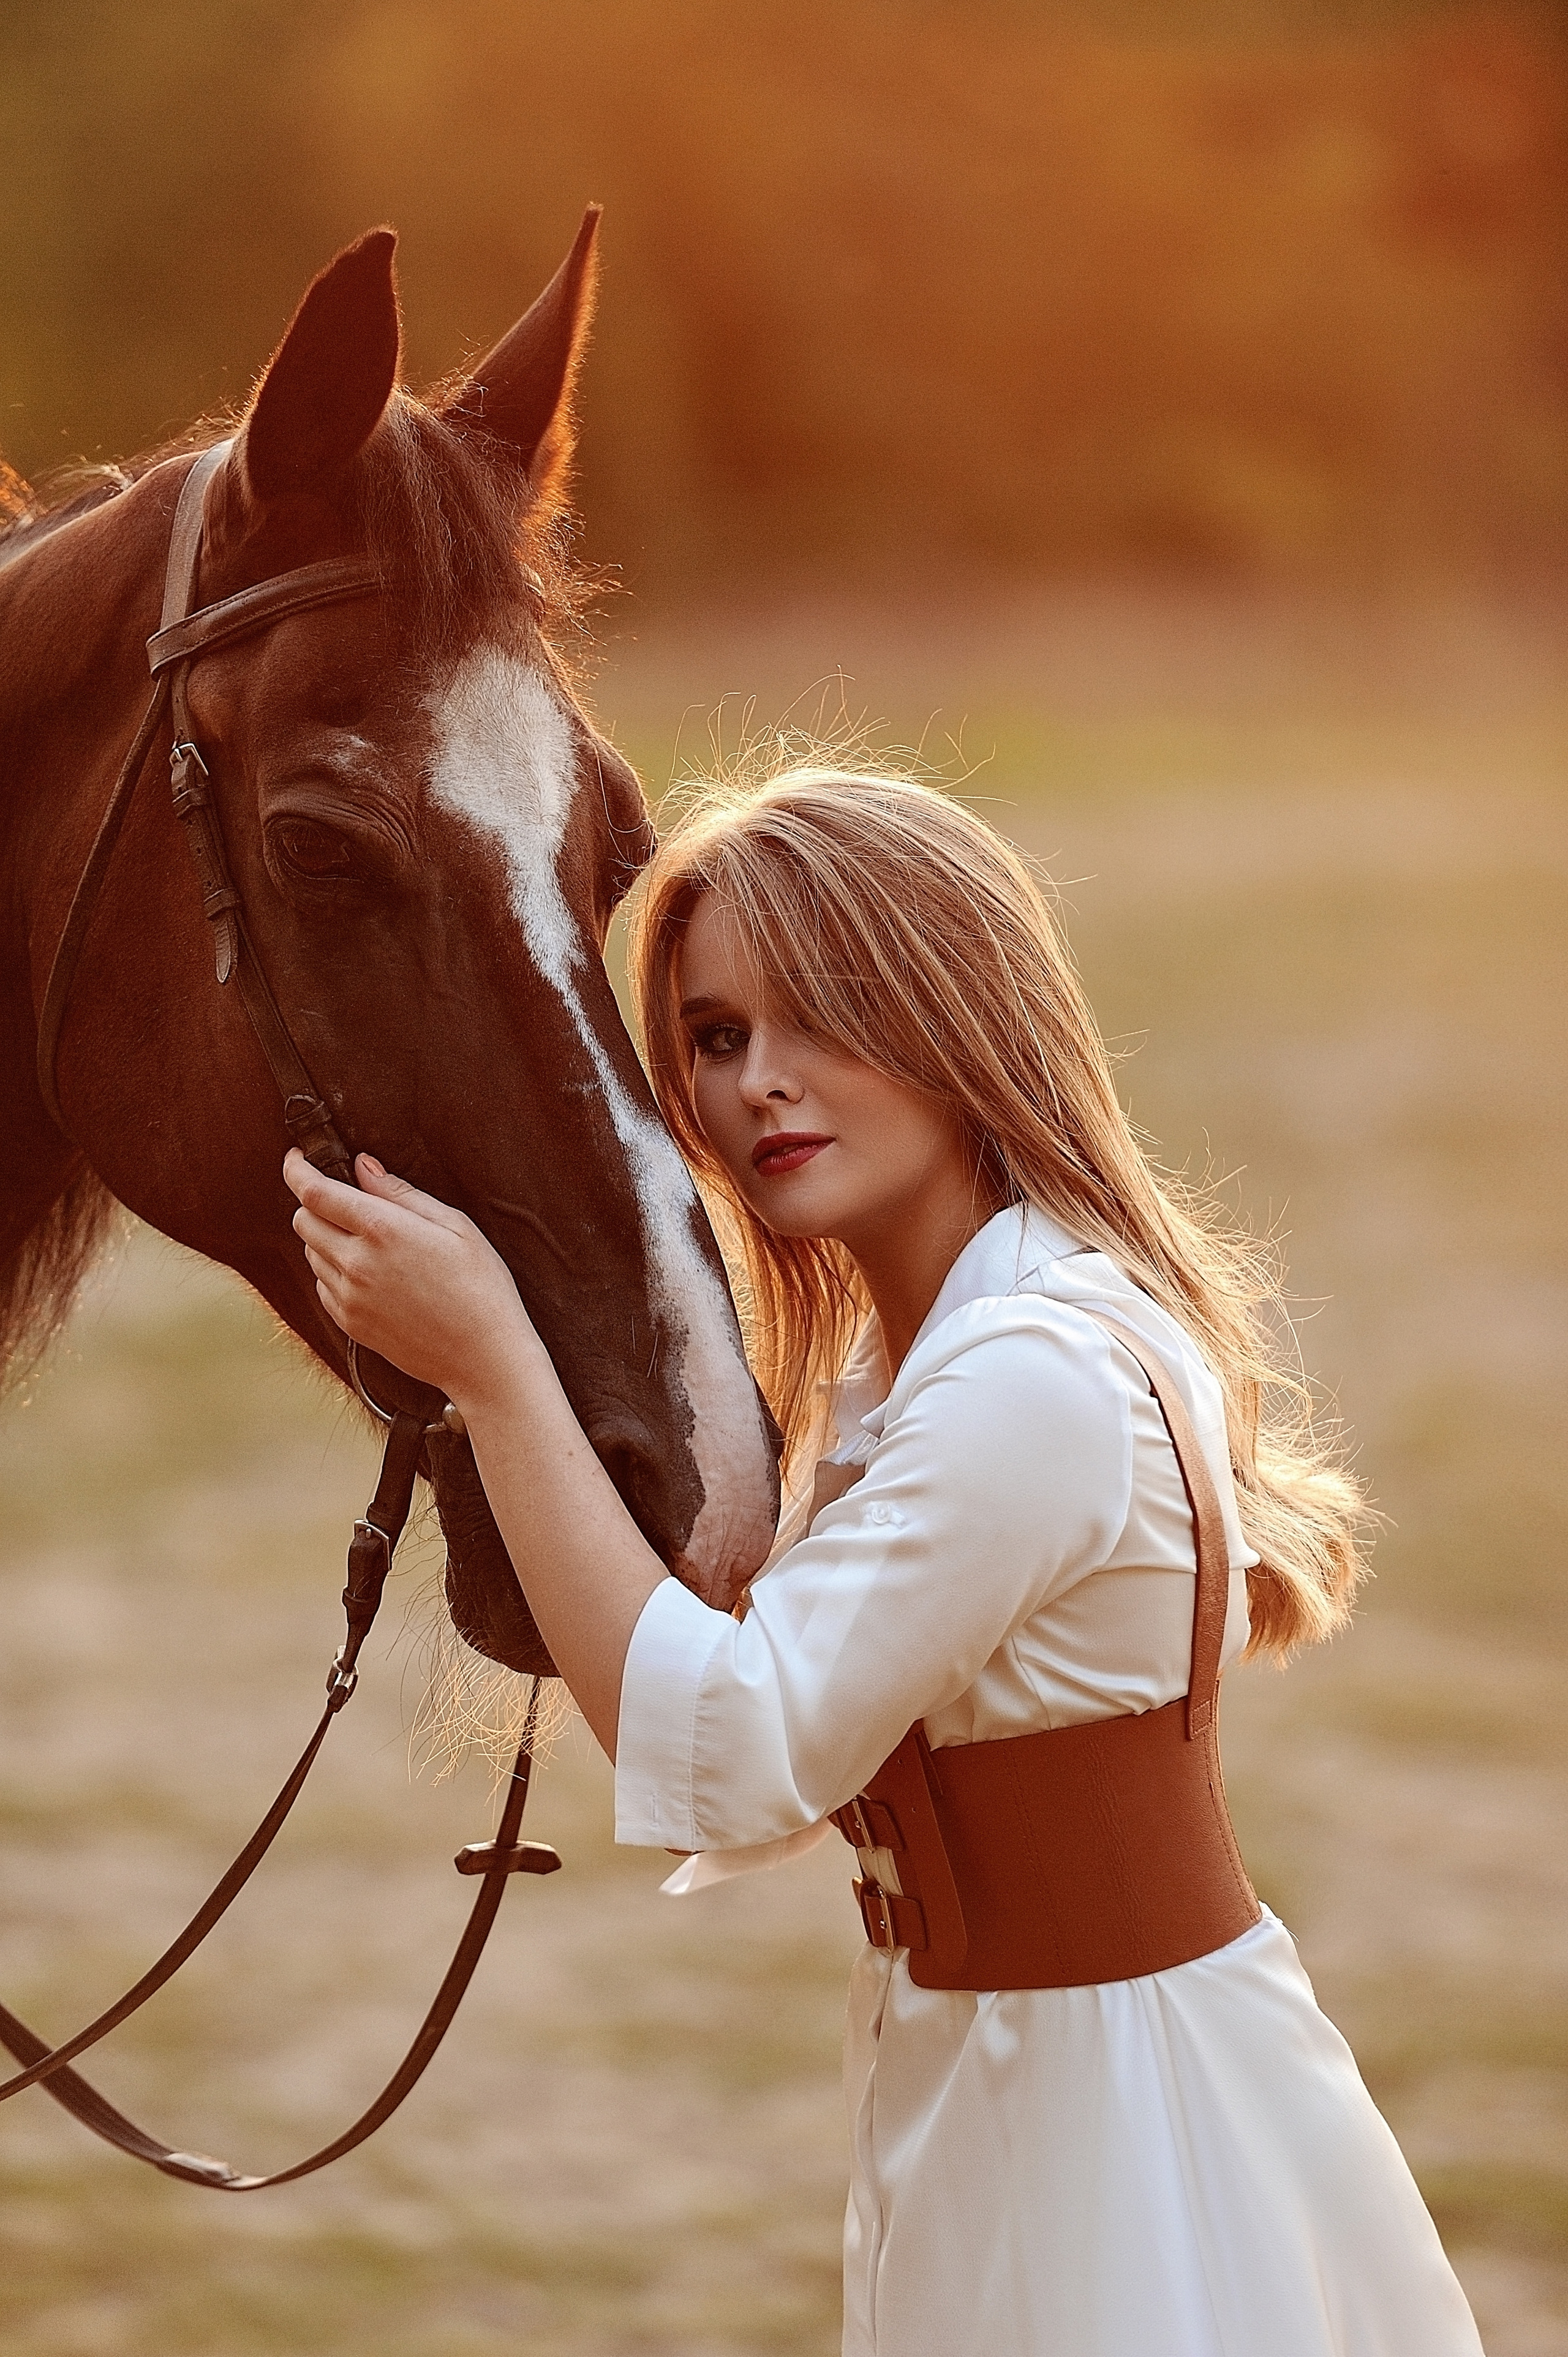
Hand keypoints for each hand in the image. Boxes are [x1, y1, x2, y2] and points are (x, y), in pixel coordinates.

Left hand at [284, 1150, 536, 1409]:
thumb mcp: (455, 1225)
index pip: (315, 1192)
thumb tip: (364, 1168)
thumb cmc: (481, 1289)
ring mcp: (349, 1297)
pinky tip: (371, 1273)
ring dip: (326, 1238)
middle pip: (303, 1220)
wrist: (484, 1357)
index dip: (297, 1170)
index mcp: (383, 1230)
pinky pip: (323, 1286)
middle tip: (346, 1202)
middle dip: (316, 1203)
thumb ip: (401, 1193)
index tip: (298, 1159)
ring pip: (311, 1253)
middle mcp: (357, 1263)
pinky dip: (334, 1271)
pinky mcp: (350, 1324)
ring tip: (370, 1243)